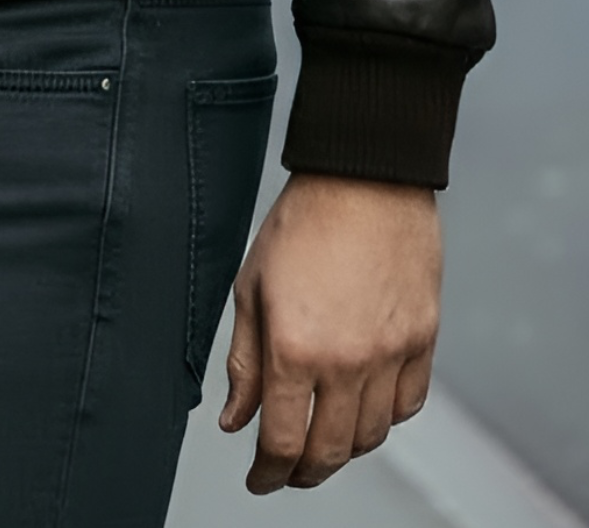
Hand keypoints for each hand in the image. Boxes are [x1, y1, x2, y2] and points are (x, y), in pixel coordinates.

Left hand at [222, 172, 441, 493]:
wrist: (364, 178)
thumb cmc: (303, 222)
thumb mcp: (252, 287)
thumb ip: (244, 362)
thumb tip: (235, 420)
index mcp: (294, 347)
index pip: (281, 441)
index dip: (266, 473)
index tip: (259, 479)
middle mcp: (346, 360)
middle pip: (329, 452)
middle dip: (303, 473)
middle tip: (288, 472)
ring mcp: (391, 353)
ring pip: (371, 436)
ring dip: (345, 449)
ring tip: (325, 438)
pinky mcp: (423, 340)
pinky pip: (408, 404)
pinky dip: (386, 418)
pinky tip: (366, 407)